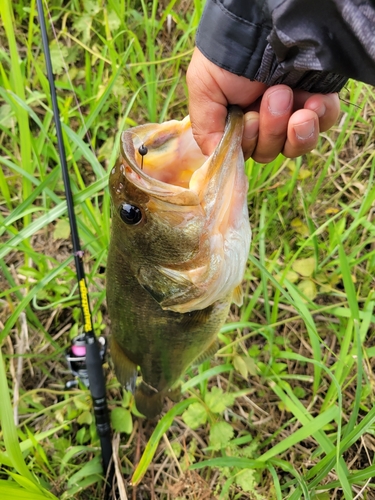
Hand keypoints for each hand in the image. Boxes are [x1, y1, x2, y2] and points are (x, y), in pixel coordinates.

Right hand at [186, 48, 339, 161]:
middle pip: (270, 152)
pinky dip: (321, 116)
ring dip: (295, 130)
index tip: (248, 119)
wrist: (264, 24)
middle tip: (275, 96)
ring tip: (291, 97)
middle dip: (271, 130)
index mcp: (237, 121)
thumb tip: (216, 159)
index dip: (249, 144)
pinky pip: (325, 123)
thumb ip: (206, 128)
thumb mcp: (203, 89)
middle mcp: (265, 120)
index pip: (245, 153)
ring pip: (297, 146)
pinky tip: (314, 100)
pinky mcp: (319, 101)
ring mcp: (293, 112)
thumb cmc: (227, 56)